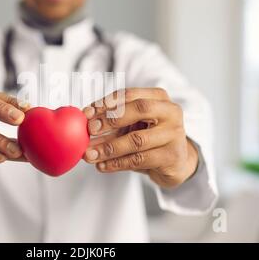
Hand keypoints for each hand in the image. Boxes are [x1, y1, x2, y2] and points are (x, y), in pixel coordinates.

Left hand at [83, 88, 198, 188]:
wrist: (175, 162)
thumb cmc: (149, 137)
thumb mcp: (133, 124)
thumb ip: (112, 120)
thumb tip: (83, 122)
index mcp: (158, 97)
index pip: (130, 94)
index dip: (107, 102)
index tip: (86, 113)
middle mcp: (170, 112)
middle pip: (139, 109)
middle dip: (110, 119)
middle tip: (90, 130)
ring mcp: (174, 134)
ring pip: (137, 140)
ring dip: (108, 148)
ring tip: (89, 154)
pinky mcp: (171, 156)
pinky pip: (139, 159)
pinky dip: (117, 163)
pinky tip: (102, 165)